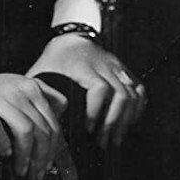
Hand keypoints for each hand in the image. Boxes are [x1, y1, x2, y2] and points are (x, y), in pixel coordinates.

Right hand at [0, 70, 67, 179]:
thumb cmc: (2, 96)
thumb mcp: (26, 93)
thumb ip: (47, 104)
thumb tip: (60, 135)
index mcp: (33, 88)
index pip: (52, 123)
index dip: (53, 150)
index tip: (48, 166)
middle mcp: (18, 90)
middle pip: (41, 129)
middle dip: (41, 157)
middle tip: (36, 174)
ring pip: (25, 130)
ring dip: (25, 156)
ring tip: (22, 170)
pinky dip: (4, 145)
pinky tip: (6, 154)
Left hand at [27, 34, 145, 148]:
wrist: (72, 37)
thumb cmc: (55, 59)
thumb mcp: (43, 72)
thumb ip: (41, 94)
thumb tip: (40, 121)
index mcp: (83, 66)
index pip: (99, 87)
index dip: (96, 110)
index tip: (89, 128)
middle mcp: (105, 65)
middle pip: (120, 94)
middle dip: (113, 122)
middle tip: (102, 142)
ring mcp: (118, 68)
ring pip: (133, 94)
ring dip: (125, 120)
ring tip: (115, 139)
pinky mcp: (126, 71)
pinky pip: (139, 91)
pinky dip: (137, 110)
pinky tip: (128, 124)